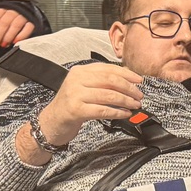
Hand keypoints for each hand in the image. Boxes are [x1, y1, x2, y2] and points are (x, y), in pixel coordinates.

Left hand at [0, 8, 34, 47]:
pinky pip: (28, 27)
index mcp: (3, 8)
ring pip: (15, 25)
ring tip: (4, 44)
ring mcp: (23, 15)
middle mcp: (13, 9)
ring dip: (8, 36)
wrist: (29, 14)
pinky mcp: (33, 21)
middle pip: (4, 21)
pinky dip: (21, 35)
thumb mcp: (0, 20)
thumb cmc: (10, 20)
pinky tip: (16, 41)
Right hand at [17, 63, 142, 157]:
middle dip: (128, 88)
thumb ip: (100, 82)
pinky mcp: (76, 110)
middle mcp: (76, 80)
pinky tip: (125, 114)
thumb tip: (127, 82)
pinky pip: (103, 110)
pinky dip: (117, 112)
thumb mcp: (83, 88)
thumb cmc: (70, 105)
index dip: (126, 74)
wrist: (51, 122)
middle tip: (139, 95)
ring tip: (135, 105)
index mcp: (80, 71)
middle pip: (110, 81)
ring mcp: (75, 94)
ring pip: (108, 95)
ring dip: (126, 101)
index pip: (108, 69)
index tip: (138, 80)